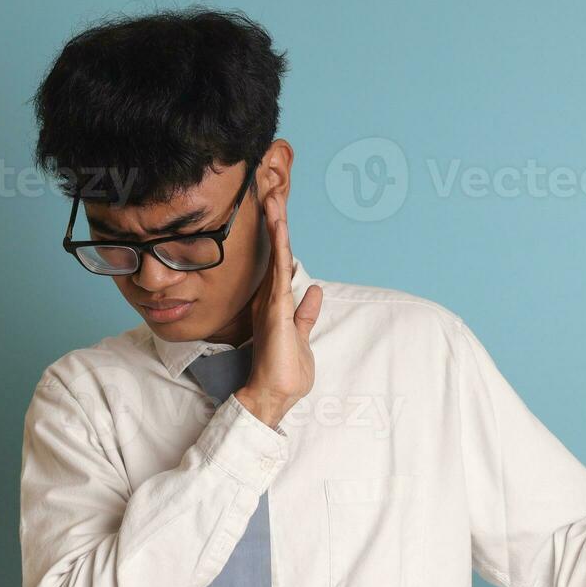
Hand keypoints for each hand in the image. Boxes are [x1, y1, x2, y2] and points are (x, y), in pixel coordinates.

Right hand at [235, 191, 322, 427]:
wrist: (273, 393)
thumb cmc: (285, 371)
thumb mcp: (301, 336)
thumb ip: (306, 313)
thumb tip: (314, 291)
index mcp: (278, 303)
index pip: (282, 264)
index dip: (282, 239)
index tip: (279, 213)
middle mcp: (271, 298)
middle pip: (276, 253)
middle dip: (275, 223)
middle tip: (271, 193)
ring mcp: (271, 301)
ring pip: (276, 255)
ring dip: (277, 226)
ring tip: (273, 197)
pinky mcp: (275, 307)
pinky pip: (278, 269)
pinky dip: (280, 246)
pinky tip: (279, 226)